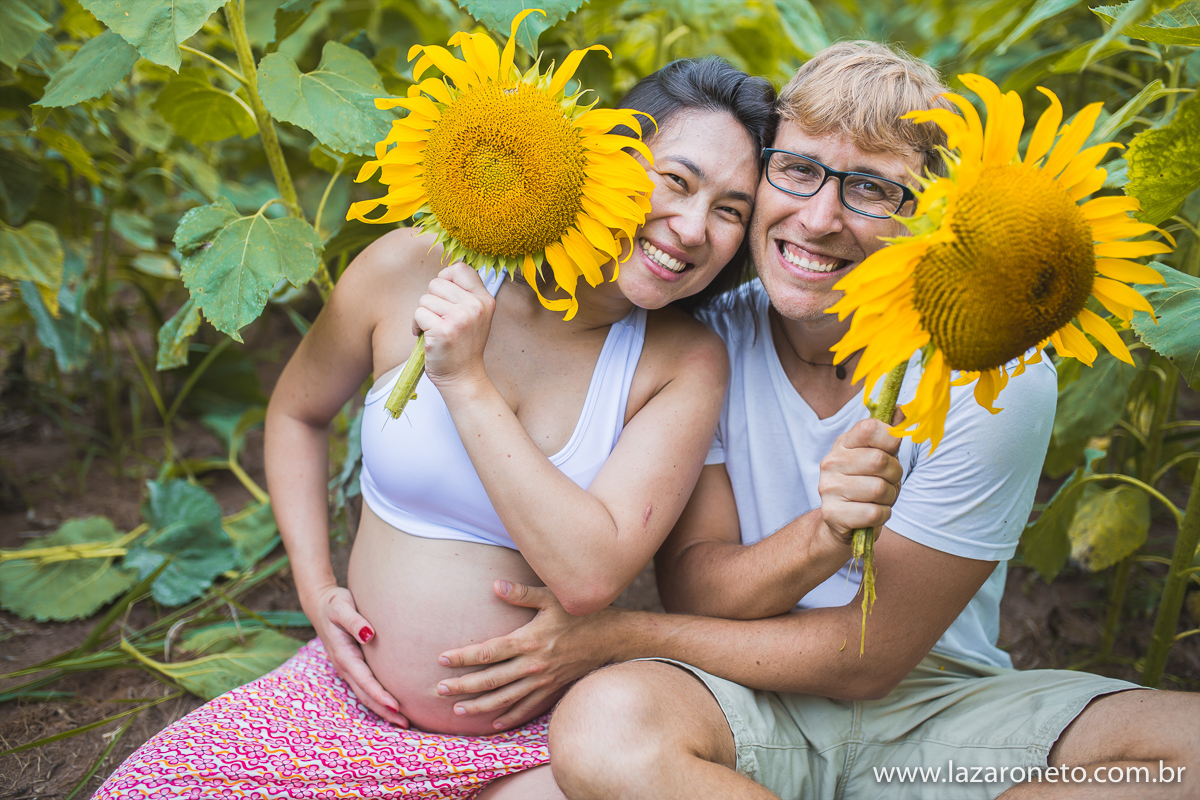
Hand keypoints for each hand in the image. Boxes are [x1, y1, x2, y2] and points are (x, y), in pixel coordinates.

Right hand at [307, 584, 409, 727]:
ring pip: (365, 695)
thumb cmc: (335, 604)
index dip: (379, 695)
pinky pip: (364, 687)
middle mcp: (344, 666)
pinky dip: (377, 699)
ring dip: (382, 709)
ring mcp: (347, 668)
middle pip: (365, 695)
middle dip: (384, 711)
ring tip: (403, 721)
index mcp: (343, 654)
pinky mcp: (352, 665)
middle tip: (406, 724)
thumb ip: (354, 621)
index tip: (396, 707)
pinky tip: (391, 705)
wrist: (321, 604)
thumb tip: (369, 634)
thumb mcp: (342, 607)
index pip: (364, 680)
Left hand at [412, 262, 494, 389]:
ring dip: (423, 314)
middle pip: (437, 282)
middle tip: (439, 318)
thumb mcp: (475, 316)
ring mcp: (460, 318)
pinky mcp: (443, 330)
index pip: (460, 268)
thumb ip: (464, 294)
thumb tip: (444, 272)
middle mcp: (475, 306)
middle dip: (431, 300)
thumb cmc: (463, 346)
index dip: (445, 278)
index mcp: (485, 300)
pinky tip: (425, 336)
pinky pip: (418, 313)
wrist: (463, 377)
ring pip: (425, 299)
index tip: (444, 296)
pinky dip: (416, 325)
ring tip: (433, 329)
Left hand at [435, 580, 615, 729]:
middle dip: (462, 686)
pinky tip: (493, 723)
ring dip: (479, 706)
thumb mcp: (552, 598)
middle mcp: (532, 664)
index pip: (488, 652)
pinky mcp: (552, 690)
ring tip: (457, 711)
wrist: (612, 639)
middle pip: (490, 680)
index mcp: (528, 640)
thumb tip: (495, 585)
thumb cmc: (581, 615)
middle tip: (438, 690)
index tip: (442, 659)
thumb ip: (522, 593)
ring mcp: (542, 680)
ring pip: (504, 699)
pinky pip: (526, 708)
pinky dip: (509, 717)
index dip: (463, 657)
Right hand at [818, 418, 902, 545]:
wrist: (840, 521)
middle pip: (879, 461)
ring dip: (889, 498)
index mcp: (843, 443)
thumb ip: (889, 434)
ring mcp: (829, 488)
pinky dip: (882, 515)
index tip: (890, 451)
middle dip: (894, 475)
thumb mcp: (877, 456)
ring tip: (878, 499)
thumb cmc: (865, 484)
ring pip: (879, 489)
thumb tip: (903, 410)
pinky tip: (871, 513)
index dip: (890, 439)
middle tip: (887, 481)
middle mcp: (831, 462)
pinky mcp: (833, 514)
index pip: (870, 428)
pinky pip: (874, 513)